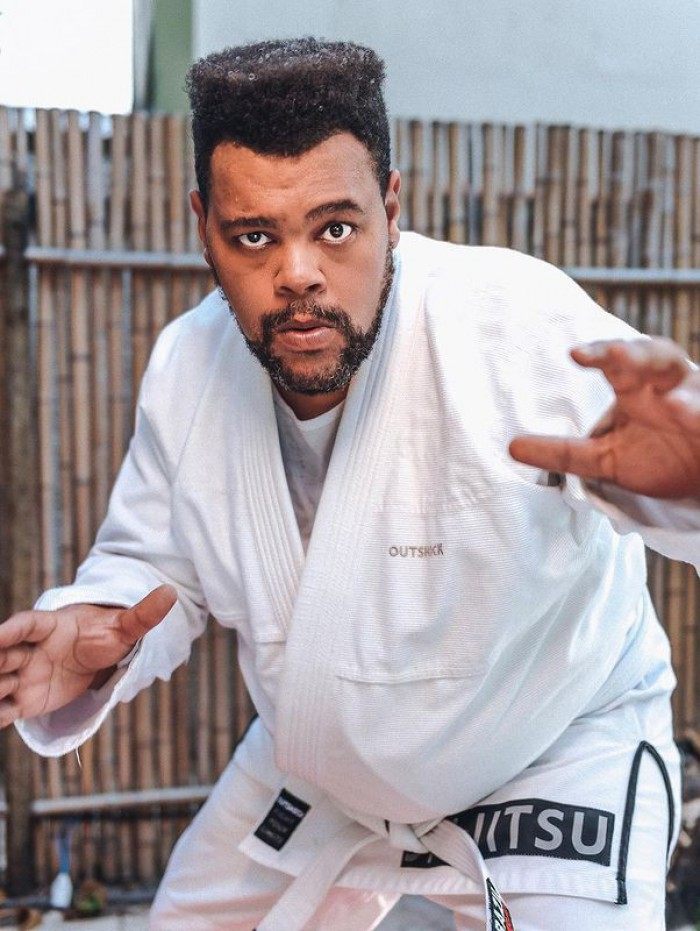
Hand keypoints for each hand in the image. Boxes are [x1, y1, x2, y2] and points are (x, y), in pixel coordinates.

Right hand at [0, 584, 176, 726]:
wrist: (97, 657)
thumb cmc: (106, 635)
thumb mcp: (127, 627)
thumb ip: (144, 614)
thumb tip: (171, 592)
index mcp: (52, 627)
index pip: (29, 625)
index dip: (12, 629)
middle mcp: (31, 650)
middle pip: (5, 654)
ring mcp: (25, 675)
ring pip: (0, 681)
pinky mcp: (26, 700)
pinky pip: (4, 708)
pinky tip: (0, 720)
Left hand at [509, 337, 699, 497]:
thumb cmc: (656, 457)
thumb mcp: (604, 459)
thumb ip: (563, 452)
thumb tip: (511, 447)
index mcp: (636, 385)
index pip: (616, 361)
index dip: (598, 354)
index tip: (575, 355)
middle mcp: (668, 384)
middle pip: (655, 355)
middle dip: (636, 354)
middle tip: (615, 355)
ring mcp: (697, 401)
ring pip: (691, 382)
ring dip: (681, 392)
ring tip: (669, 402)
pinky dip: (698, 414)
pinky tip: (683, 412)